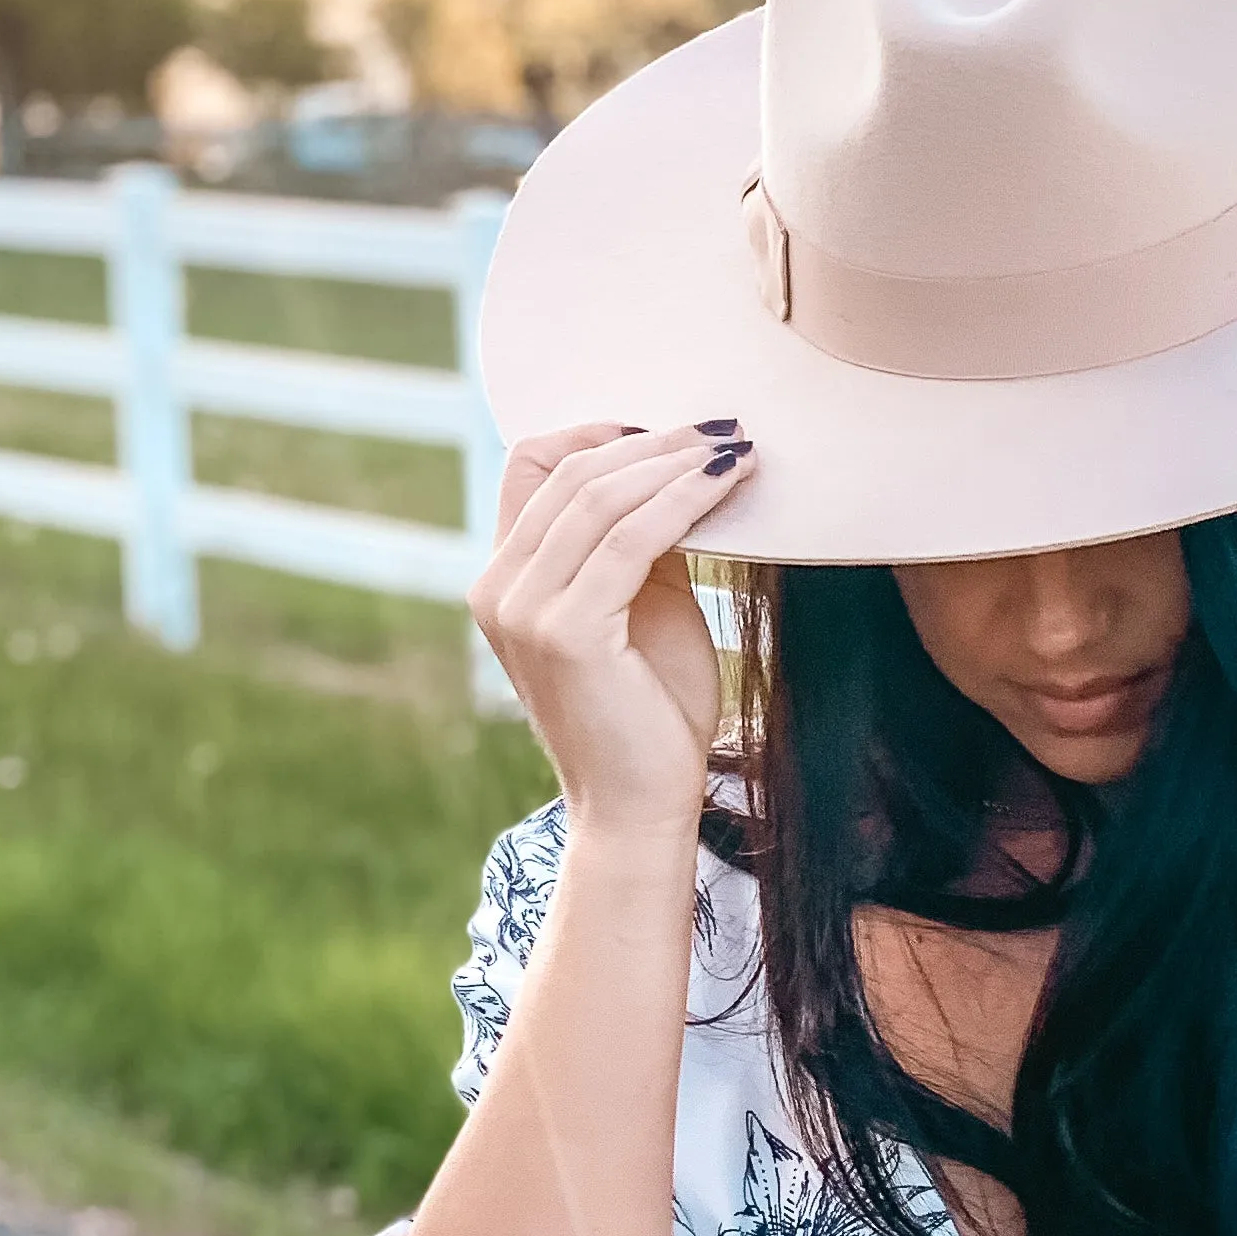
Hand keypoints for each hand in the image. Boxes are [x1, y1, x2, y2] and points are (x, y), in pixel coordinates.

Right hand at [466, 420, 750, 844]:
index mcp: (505, 580)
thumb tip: (677, 470)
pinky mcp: (566, 631)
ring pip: (599, 496)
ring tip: (737, 449)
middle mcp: (499, 588)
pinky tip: (728, 483)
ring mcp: (524, 610)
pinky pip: (631, 538)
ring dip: (674, 463)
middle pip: (567, 470)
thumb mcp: (644, 607)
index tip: (669, 435)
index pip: (531, 467)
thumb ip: (641, 543)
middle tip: (723, 429)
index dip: (598, 434)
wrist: (641, 807)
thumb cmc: (651, 715)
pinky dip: (684, 500)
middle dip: (651, 441)